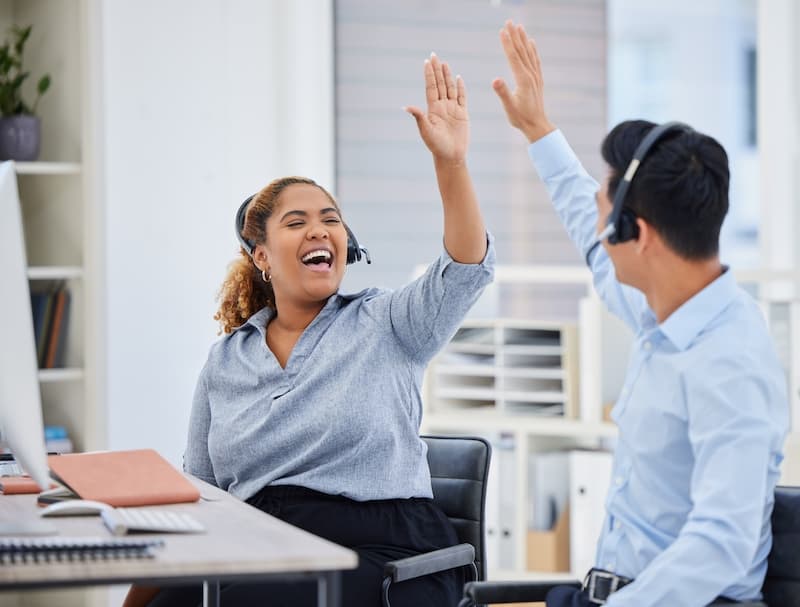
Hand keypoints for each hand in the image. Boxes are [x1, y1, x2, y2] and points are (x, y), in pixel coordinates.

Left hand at [405, 53, 468, 164]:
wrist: (451, 156)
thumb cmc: (436, 146)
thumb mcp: (426, 131)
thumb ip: (419, 117)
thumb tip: (406, 107)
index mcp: (432, 109)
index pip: (431, 87)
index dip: (429, 74)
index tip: (426, 61)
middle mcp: (442, 106)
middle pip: (439, 84)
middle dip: (437, 70)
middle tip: (434, 55)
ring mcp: (452, 109)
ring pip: (450, 88)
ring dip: (447, 76)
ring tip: (444, 63)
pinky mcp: (462, 114)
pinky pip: (462, 97)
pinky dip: (461, 87)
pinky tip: (458, 78)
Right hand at [493, 20, 555, 142]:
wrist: (537, 125)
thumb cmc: (521, 118)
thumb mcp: (509, 107)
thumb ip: (502, 92)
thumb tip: (495, 79)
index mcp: (523, 80)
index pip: (513, 57)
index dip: (507, 43)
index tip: (501, 31)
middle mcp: (531, 75)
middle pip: (521, 51)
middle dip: (515, 36)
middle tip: (509, 22)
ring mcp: (535, 76)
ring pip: (529, 53)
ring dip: (523, 39)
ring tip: (519, 27)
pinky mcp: (537, 79)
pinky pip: (535, 60)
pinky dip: (532, 49)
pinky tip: (531, 43)